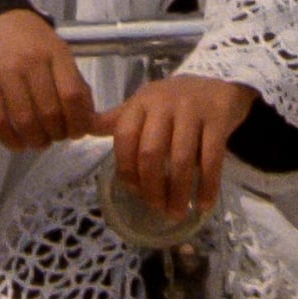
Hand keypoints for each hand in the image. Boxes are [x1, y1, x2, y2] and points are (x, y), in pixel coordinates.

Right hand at [0, 9, 98, 150]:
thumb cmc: (31, 38)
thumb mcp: (58, 50)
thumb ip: (74, 81)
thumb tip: (88, 118)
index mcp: (56, 54)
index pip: (72, 95)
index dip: (78, 121)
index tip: (77, 132)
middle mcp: (32, 63)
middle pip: (49, 112)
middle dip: (57, 134)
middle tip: (57, 137)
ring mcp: (5, 73)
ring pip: (24, 120)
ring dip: (36, 140)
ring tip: (39, 142)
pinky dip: (10, 139)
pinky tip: (18, 144)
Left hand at [96, 75, 257, 218]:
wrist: (216, 86)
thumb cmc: (172, 104)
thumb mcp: (143, 106)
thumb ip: (116, 121)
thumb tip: (80, 131)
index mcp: (141, 102)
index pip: (125, 137)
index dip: (126, 169)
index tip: (133, 192)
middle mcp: (164, 103)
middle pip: (151, 152)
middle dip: (152, 187)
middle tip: (157, 209)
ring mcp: (192, 109)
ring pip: (180, 158)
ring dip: (178, 192)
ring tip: (177, 213)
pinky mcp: (218, 118)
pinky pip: (211, 158)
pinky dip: (207, 186)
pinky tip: (203, 204)